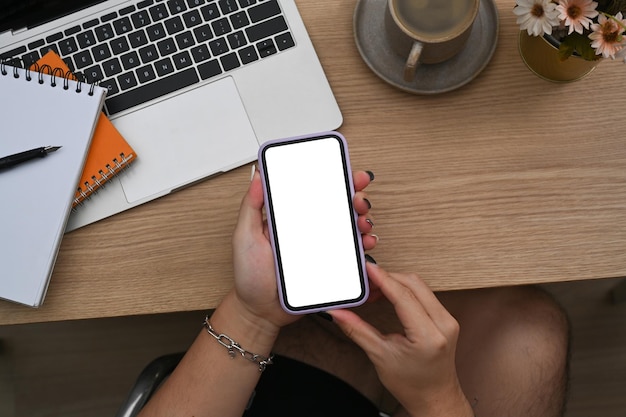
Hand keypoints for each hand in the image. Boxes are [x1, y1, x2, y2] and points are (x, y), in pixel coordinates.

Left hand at [230, 168, 377, 329]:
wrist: (259, 311)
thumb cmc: (249, 275)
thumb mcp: (244, 236)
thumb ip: (251, 206)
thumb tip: (258, 176)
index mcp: (290, 217)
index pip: (314, 190)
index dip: (332, 177)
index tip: (346, 170)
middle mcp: (308, 229)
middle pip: (338, 205)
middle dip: (354, 195)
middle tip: (358, 198)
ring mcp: (321, 248)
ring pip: (349, 227)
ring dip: (362, 218)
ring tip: (363, 220)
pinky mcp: (330, 266)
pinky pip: (352, 254)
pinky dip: (363, 245)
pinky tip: (365, 241)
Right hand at [329, 263, 472, 416]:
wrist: (435, 398)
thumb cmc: (412, 385)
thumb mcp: (380, 356)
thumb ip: (357, 330)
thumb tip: (339, 313)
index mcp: (429, 335)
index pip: (403, 295)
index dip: (383, 278)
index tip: (367, 269)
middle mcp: (443, 324)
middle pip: (413, 284)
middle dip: (387, 278)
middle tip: (366, 282)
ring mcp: (448, 319)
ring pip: (420, 286)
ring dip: (396, 282)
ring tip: (374, 291)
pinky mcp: (446, 318)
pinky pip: (425, 293)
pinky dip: (405, 290)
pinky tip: (389, 295)